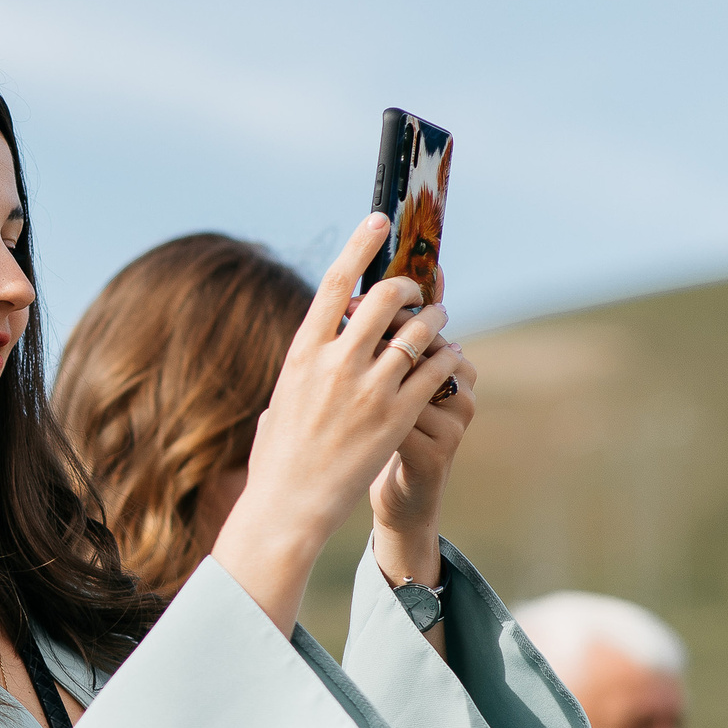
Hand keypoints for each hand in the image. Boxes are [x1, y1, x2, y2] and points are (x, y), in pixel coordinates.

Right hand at [209, 214, 456, 631]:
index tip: (378, 220)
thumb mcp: (277, 403)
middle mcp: (335, 362)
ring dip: (435, 322)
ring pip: (419, 331)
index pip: (335, 283)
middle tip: (417, 293)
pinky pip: (436, 371)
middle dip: (408, 288)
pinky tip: (451, 361)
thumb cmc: (276, 461)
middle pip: (384, 297)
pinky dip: (449, 360)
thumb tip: (307, 359)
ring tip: (438, 326)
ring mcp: (367, 389)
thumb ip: (298, 375)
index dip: (360, 245)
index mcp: (301, 353)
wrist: (287, 507)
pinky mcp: (396, 416)